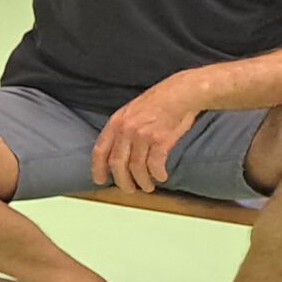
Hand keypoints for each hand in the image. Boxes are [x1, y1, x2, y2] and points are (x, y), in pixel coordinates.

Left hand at [91, 77, 200, 192]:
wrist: (183, 92)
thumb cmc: (159, 101)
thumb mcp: (131, 110)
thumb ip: (122, 127)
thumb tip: (118, 148)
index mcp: (116, 122)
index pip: (100, 150)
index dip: (98, 168)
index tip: (99, 180)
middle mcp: (126, 130)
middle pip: (117, 164)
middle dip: (122, 181)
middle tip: (128, 189)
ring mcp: (143, 135)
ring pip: (136, 168)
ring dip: (142, 181)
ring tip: (147, 187)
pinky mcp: (161, 140)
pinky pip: (155, 165)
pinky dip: (157, 175)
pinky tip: (161, 177)